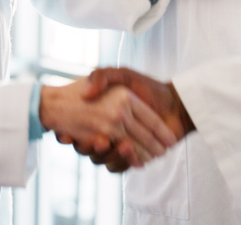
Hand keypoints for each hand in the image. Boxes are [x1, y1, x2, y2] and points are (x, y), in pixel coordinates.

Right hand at [39, 78, 179, 169]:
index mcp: (101, 113)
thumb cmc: (150, 87)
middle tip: (98, 142)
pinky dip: (127, 164)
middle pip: (94, 144)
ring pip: (107, 157)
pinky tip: (137, 160)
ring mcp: (119, 142)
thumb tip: (86, 94)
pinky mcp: (130, 156)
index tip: (64, 135)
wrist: (176, 105)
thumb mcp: (122, 74)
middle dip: (93, 146)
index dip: (70, 133)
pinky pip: (118, 166)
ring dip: (115, 155)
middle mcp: (109, 127)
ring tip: (126, 147)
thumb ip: (102, 76)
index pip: (82, 125)